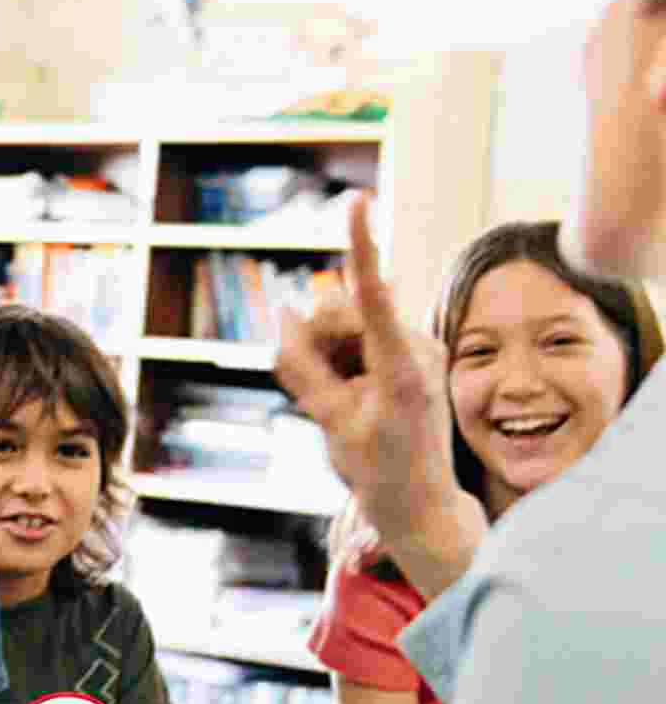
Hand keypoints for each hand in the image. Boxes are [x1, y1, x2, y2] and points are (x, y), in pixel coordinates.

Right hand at [275, 193, 484, 577]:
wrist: (420, 500)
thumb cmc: (378, 469)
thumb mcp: (330, 423)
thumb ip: (301, 368)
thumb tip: (283, 316)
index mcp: (400, 368)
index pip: (372, 296)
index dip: (361, 247)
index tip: (357, 203)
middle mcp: (416, 347)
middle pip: (342, 313)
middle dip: (318, 342)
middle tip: (318, 393)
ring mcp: (418, 348)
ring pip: (348, 325)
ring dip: (330, 356)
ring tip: (341, 403)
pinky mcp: (412, 354)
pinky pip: (363, 339)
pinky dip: (345, 363)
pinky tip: (353, 398)